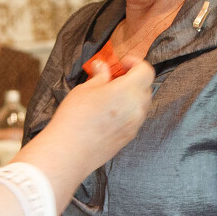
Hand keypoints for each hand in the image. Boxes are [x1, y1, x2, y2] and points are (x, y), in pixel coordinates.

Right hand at [18, 59, 153, 208]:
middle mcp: (138, 108)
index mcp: (129, 91)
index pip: (146, 71)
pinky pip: (135, 118)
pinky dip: (128, 110)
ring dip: (131, 95)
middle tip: (114, 78)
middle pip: (146, 87)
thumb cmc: (75, 117)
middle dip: (133, 79)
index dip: (135, 63)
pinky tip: (109, 113)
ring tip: (110, 96)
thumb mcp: (85, 89)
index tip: (121, 64)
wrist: (70, 152)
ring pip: (142, 104)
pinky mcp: (129, 137)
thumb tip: (102, 67)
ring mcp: (135, 125)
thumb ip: (100, 76)